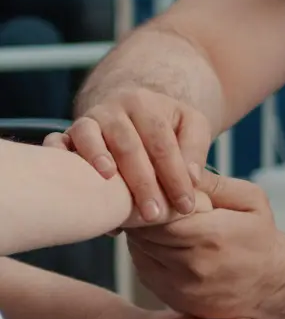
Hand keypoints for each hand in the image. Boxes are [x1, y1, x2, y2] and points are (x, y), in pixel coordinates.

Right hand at [44, 90, 211, 222]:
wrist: (130, 112)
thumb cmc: (166, 126)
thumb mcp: (191, 126)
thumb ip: (195, 148)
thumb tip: (191, 177)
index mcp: (146, 103)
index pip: (162, 141)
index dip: (175, 175)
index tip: (187, 206)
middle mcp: (113, 108)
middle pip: (127, 143)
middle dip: (142, 182)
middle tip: (154, 215)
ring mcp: (87, 121)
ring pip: (88, 136)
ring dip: (97, 159)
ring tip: (110, 183)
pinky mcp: (66, 135)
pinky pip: (56, 142)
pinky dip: (61, 157)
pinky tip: (74, 183)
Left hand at [127, 170, 284, 318]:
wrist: (273, 284)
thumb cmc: (261, 235)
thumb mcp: (249, 198)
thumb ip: (214, 184)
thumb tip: (183, 169)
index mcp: (212, 236)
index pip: (160, 214)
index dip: (152, 198)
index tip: (153, 185)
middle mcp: (193, 266)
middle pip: (145, 233)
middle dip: (142, 214)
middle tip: (147, 197)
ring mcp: (181, 288)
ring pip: (140, 252)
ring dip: (142, 233)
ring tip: (155, 217)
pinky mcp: (174, 300)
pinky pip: (145, 270)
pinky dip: (146, 253)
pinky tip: (160, 240)